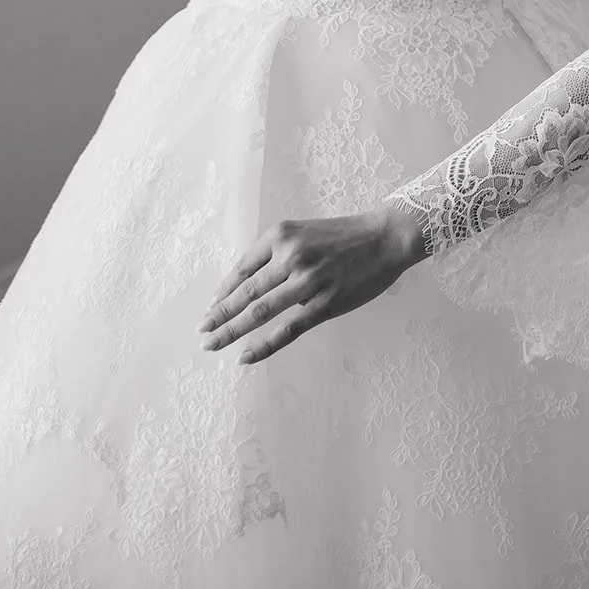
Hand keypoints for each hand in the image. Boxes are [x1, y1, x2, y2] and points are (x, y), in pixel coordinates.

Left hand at [197, 205, 426, 364]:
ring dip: (232, 330)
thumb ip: (278, 254)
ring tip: (213, 343)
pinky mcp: (325, 303)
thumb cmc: (345, 235)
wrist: (386, 237)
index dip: (223, 291)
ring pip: (260, 312)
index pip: (242, 268)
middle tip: (202, 330)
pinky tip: (246, 357)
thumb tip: (249, 286)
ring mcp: (308, 282)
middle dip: (219, 315)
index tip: (210, 308)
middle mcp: (291, 256)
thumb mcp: (304, 232)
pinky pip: (287, 330)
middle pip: (245, 292)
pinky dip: (263, 346)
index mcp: (282, 235)